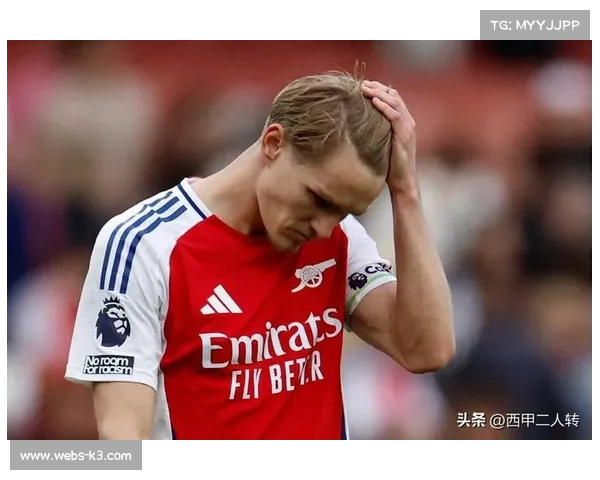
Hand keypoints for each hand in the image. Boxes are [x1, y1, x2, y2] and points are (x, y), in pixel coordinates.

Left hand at [361, 80, 416, 194]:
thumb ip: (378, 132)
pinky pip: (395, 116)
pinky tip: (374, 101)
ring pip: (395, 102)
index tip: (364, 86)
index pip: (393, 98)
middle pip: (394, 96)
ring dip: (379, 93)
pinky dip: (385, 107)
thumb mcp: (383, 144)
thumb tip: (359, 126)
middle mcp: (408, 122)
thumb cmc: (390, 166)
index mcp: (404, 122)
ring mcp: (407, 128)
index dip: (379, 89)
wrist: (403, 182)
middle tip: (361, 84)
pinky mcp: (404, 136)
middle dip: (377, 87)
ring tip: (364, 88)